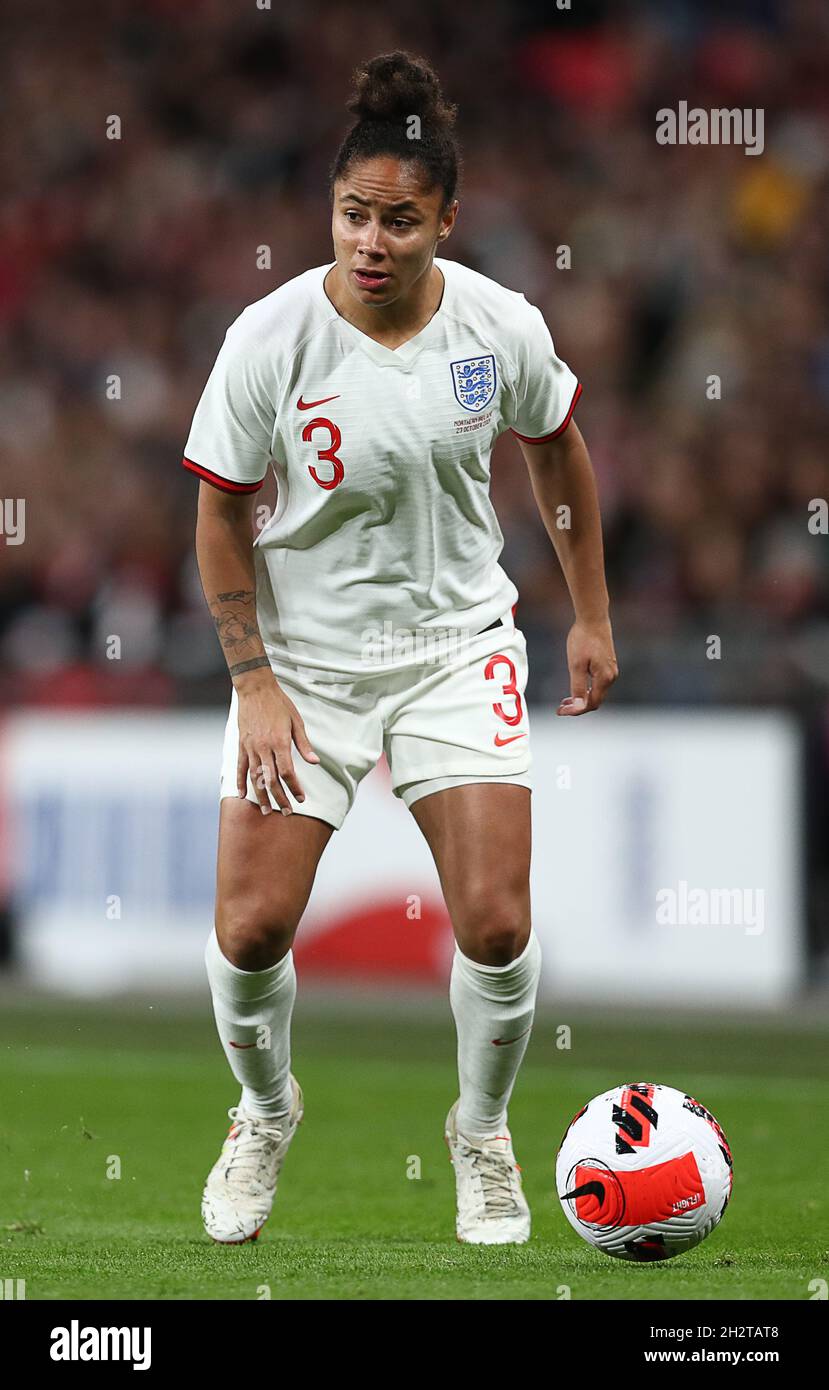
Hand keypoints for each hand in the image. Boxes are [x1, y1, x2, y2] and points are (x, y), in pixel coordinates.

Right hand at [235, 673, 320, 813]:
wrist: (255, 689)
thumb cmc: (279, 704)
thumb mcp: (297, 722)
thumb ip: (304, 744)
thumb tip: (315, 762)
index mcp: (280, 742)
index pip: (287, 772)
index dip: (294, 787)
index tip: (301, 798)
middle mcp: (264, 747)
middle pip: (271, 779)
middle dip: (279, 798)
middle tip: (286, 812)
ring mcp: (250, 747)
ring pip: (255, 777)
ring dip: (261, 796)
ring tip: (266, 811)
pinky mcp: (241, 745)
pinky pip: (240, 767)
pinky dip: (241, 782)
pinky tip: (243, 795)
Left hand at [557, 617, 618, 715]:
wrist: (593, 618)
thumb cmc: (583, 639)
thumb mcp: (576, 664)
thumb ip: (578, 686)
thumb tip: (579, 706)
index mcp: (604, 678)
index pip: (591, 704)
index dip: (575, 711)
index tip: (560, 711)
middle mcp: (611, 676)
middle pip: (595, 700)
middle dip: (578, 707)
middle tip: (561, 707)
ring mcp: (611, 670)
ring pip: (597, 692)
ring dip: (582, 698)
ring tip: (565, 700)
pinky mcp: (608, 664)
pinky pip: (598, 683)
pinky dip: (587, 689)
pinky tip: (576, 686)